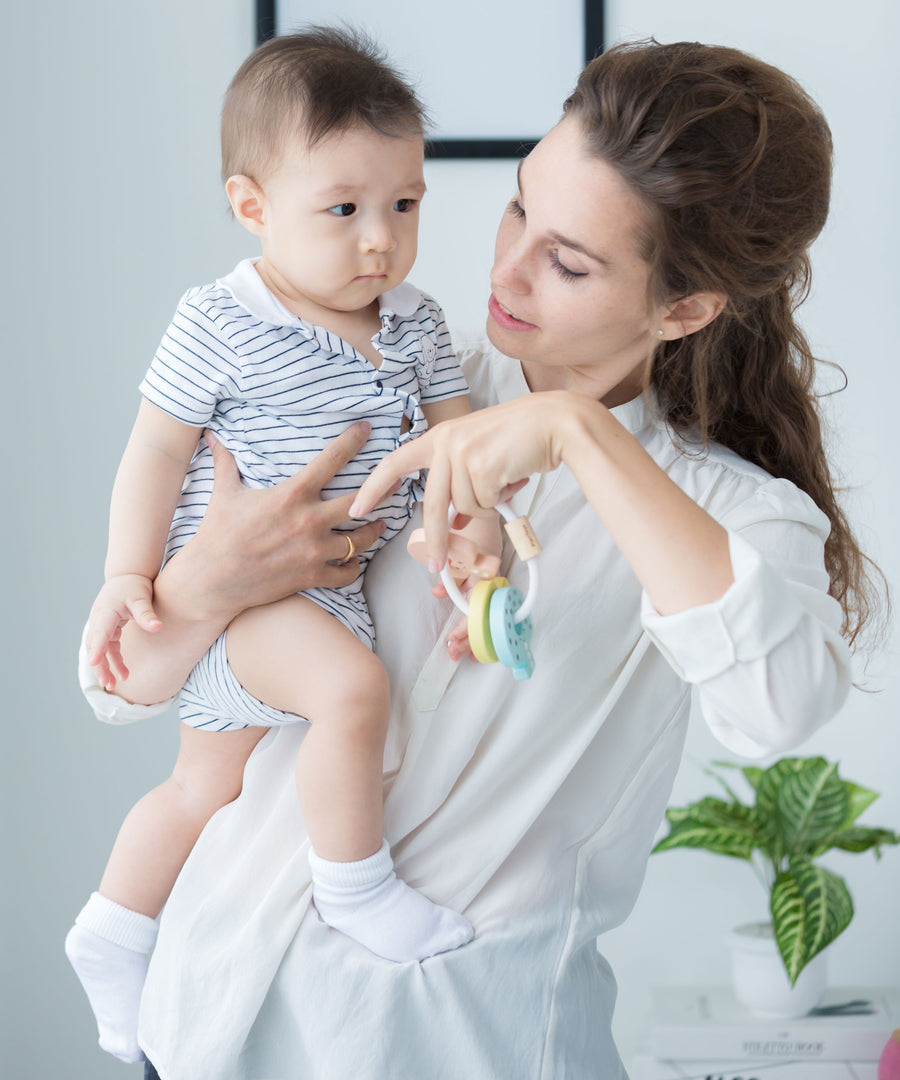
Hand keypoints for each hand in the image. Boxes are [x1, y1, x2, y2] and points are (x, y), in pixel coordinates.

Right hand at [86, 574, 160, 688]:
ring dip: (105, 667)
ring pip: (100, 649)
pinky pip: (108, 648)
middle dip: (99, 666)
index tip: (95, 662)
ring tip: (113, 685)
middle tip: (108, 683)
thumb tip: (158, 627)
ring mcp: (102, 624)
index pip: (100, 632)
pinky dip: (114, 660)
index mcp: (106, 611)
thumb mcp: (142, 597)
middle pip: (95, 646)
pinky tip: (123, 673)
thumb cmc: (135, 584)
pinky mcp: (108, 628)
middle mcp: (99, 619)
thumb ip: (147, 613)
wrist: (129, 574)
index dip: (97, 648)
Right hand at [157, 423, 386, 624]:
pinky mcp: (311, 576)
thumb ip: (225, 462)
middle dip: (383, 490)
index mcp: (292, 494)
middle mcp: (309, 520)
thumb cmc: (216, 533)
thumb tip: (211, 437)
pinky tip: (354, 560)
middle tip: (395, 484)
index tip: (366, 430)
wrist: (211, 579)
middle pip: (361, 501)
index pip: (331, 459)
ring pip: (361, 539)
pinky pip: (347, 573)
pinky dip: (354, 566)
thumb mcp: (223, 492)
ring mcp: (313, 550)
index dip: (352, 441)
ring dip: (373, 532)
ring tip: (379, 524)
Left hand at [351, 395, 569, 568]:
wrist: (554, 421)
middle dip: (437, 540)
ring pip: (465, 507)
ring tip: (508, 478)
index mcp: (440, 436)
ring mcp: (462, 453)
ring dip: (489, 504)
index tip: (355, 508)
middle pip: (432, 504)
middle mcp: (446, 442)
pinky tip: (515, 475)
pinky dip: (503, 499)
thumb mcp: (479, 455)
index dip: (374, 487)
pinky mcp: (481, 466)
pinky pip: (485, 505)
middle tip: (436, 566)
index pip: (395, 462)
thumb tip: (455, 523)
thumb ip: (459, 482)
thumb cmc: (521, 440)